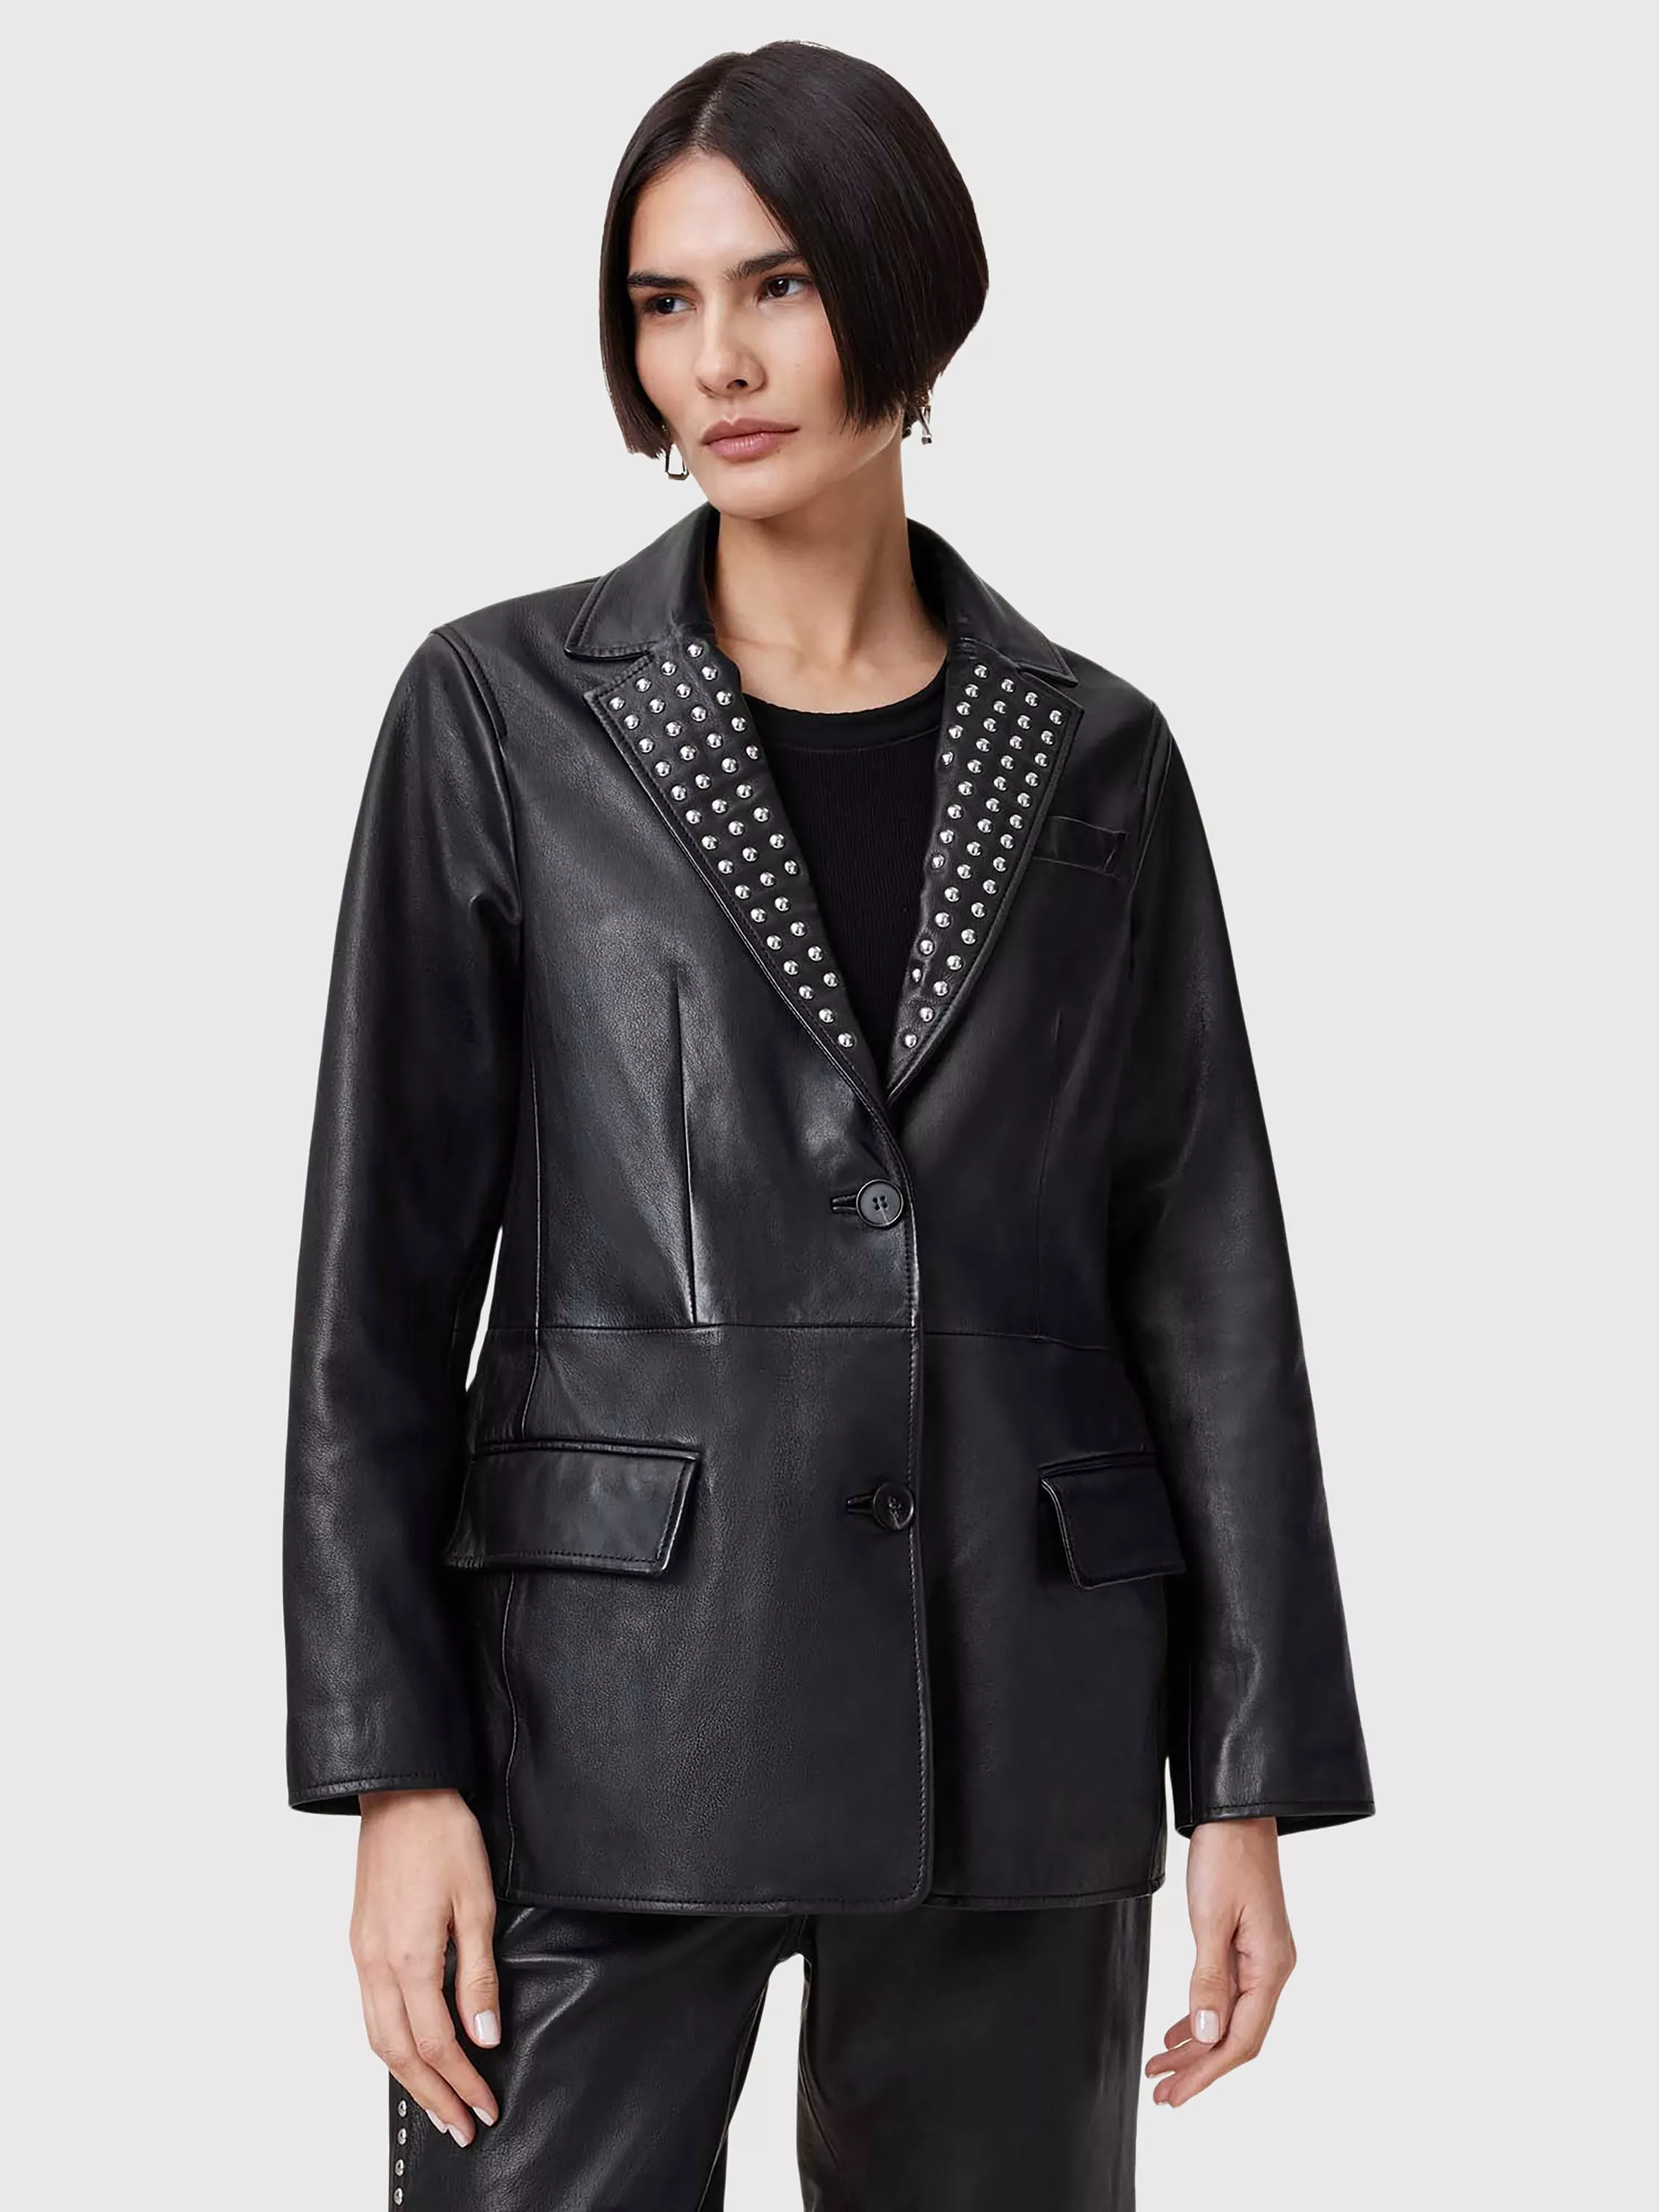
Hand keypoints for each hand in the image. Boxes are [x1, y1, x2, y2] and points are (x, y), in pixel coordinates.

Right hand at [350, 1788, 502, 2145]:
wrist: (401, 1793)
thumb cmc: (443, 1837)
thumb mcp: (477, 1903)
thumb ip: (478, 1974)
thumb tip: (484, 2035)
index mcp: (407, 1957)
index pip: (438, 2041)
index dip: (463, 2081)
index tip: (486, 2106)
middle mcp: (376, 1964)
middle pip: (400, 2053)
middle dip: (433, 2095)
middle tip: (463, 2126)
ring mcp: (362, 1955)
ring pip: (378, 2038)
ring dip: (409, 2078)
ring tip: (439, 2104)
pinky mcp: (359, 1943)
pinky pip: (370, 2011)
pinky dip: (391, 2045)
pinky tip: (411, 2054)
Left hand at [1145, 1815, 1295, 2106]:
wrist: (1237, 1812)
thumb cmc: (1226, 1856)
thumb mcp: (1210, 1917)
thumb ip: (1208, 1978)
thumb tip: (1207, 2035)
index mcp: (1269, 1967)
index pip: (1240, 2039)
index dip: (1207, 2072)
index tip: (1175, 2095)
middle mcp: (1271, 1969)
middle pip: (1236, 2036)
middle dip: (1199, 2068)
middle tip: (1161, 2094)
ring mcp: (1261, 1958)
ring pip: (1229, 2018)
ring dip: (1197, 2046)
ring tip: (1161, 2069)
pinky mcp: (1247, 1946)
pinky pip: (1226, 1995)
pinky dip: (1201, 2016)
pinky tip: (1179, 2032)